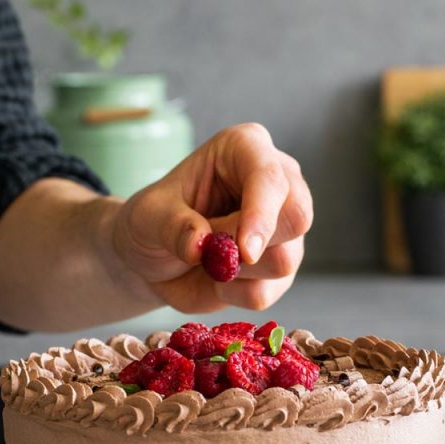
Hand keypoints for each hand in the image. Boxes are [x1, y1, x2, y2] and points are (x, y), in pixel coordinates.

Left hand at [112, 123, 312, 313]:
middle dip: (258, 246)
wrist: (153, 258)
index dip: (262, 214)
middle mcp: (276, 183)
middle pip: (298, 216)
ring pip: (285, 260)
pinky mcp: (280, 268)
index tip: (243, 250)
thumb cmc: (153, 221)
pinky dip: (234, 294)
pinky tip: (215, 280)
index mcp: (245, 149)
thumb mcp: (146, 216)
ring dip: (237, 272)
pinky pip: (268, 292)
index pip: (271, 177)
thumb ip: (171, 225)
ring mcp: (284, 228)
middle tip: (216, 258)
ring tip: (205, 262)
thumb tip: (199, 244)